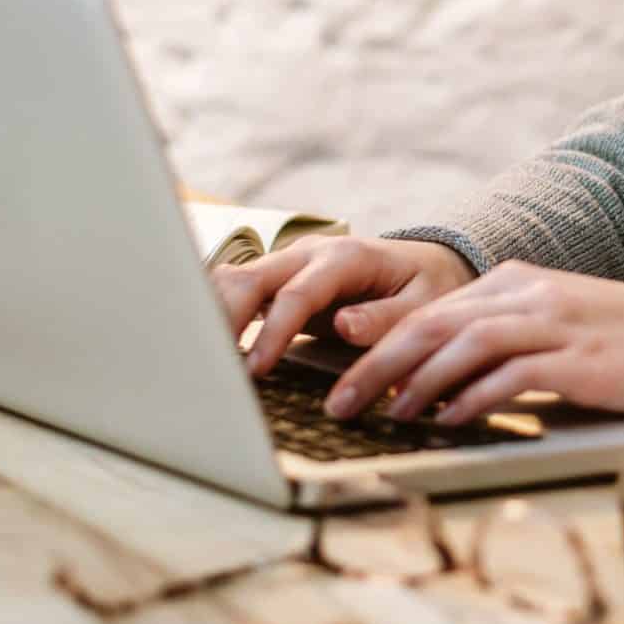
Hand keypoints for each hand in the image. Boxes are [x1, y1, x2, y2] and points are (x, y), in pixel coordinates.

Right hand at [210, 235, 477, 376]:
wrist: (425, 266)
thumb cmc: (427, 288)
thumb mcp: (425, 303)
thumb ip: (387, 317)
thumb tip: (343, 325)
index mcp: (345, 257)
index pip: (297, 294)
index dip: (273, 332)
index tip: (255, 370)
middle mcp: (308, 253)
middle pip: (249, 277)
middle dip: (224, 318)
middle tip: (208, 367)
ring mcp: (288, 263)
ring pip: (233, 279)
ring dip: (211, 314)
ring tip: (196, 359)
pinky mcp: (277, 280)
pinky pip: (236, 290)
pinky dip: (215, 313)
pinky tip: (204, 347)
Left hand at [323, 261, 623, 426]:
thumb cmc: (621, 342)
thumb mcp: (552, 327)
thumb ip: (501, 341)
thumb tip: (438, 383)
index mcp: (514, 283)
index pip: (431, 311)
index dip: (380, 345)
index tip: (344, 380)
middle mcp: (527, 295)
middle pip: (432, 323)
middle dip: (377, 364)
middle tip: (341, 403)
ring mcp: (553, 323)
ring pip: (463, 344)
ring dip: (417, 383)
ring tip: (387, 416)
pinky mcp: (578, 357)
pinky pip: (511, 374)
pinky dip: (473, 397)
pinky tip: (450, 421)